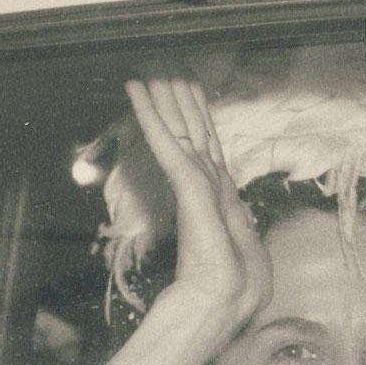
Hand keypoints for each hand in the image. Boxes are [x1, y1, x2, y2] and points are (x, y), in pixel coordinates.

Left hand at [124, 77, 270, 348]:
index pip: (207, 146)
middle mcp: (214, 180)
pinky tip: (136, 88)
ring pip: (182, 125)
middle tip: (175, 63)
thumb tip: (221, 224)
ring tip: (159, 64)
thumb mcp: (228, 249)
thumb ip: (223, 226)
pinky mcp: (189, 183)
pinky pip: (164, 140)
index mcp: (222, 195)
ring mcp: (203, 179)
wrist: (218, 301)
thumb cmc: (225, 287)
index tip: (188, 92)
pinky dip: (149, 112)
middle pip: (198, 127)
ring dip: (169, 93)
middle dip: (186, 95)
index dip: (199, 116)